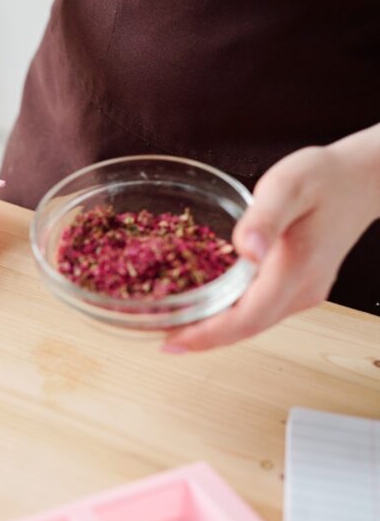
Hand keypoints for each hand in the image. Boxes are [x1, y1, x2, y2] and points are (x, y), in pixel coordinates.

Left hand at [164, 125, 379, 352]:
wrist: (362, 180)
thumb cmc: (323, 178)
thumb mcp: (288, 186)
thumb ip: (264, 218)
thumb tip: (246, 250)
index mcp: (294, 269)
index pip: (247, 318)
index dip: (207, 335)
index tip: (171, 342)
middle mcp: (301, 290)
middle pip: (246, 328)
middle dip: (203, 338)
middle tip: (160, 337)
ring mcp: (303, 292)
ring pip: (253, 322)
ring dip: (214, 329)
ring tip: (174, 327)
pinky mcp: (299, 287)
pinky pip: (259, 309)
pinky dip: (230, 315)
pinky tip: (204, 307)